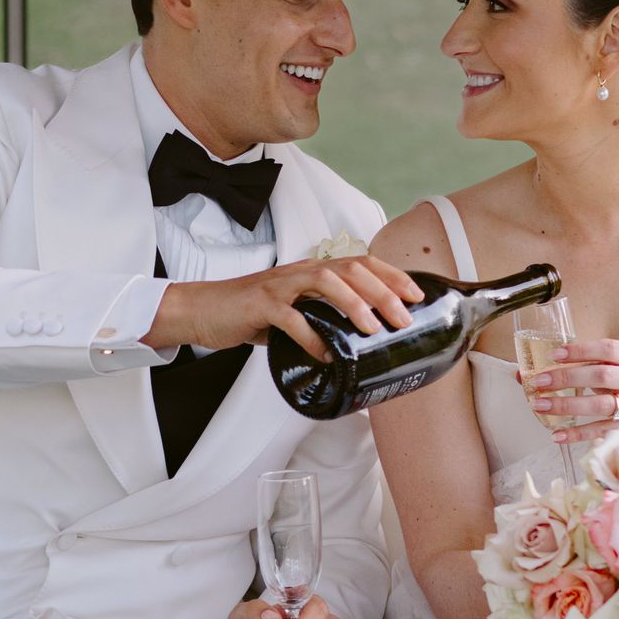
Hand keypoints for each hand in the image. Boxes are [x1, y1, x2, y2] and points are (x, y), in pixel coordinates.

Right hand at [154, 255, 420, 360]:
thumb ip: (321, 321)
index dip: (391, 276)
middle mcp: (300, 271)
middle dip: (382, 291)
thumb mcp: (293, 312)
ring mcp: (280, 285)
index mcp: (312, 271)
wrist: (201, 310)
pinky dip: (310, 337)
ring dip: (353, 304)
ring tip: (372, 329)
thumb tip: (354, 349)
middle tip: (403, 318)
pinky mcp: (260, 304)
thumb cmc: (250, 313)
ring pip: (325, 282)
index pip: (361, 263)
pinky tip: (325, 355)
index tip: (417, 296)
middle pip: (350, 269)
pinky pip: (290, 318)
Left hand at [522, 339, 618, 441]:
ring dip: (567, 405)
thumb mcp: (615, 367)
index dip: (580, 351)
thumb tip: (525, 373)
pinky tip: (556, 434)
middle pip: (601, 376)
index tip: (554, 355)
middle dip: (566, 378)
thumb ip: (580, 365)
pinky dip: (577, 433)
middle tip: (538, 382)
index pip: (607, 348)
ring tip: (540, 406)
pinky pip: (601, 431)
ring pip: (600, 405)